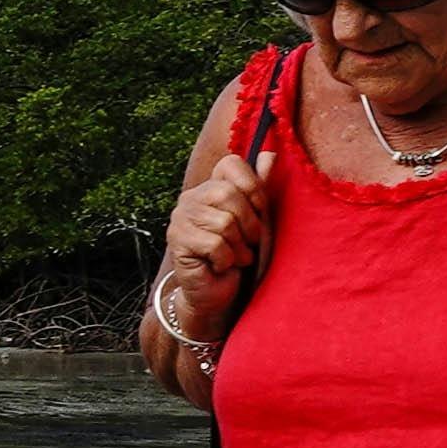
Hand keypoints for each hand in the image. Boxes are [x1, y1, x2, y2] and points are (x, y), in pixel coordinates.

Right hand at [155, 141, 278, 349]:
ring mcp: (180, 218)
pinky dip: (227, 260)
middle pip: (230, 194)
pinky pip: (215, 244)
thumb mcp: (257, 221)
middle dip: (250, 224)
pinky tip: (221, 266)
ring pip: (225, 222)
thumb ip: (260, 189)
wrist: (218, 294)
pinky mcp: (177, 241)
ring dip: (240, 248)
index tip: (260, 211)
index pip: (231, 164)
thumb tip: (269, 153)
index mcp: (210, 187)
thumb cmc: (240, 256)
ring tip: (235, 258)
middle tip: (249, 243)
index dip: (253, 187)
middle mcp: (190, 198)